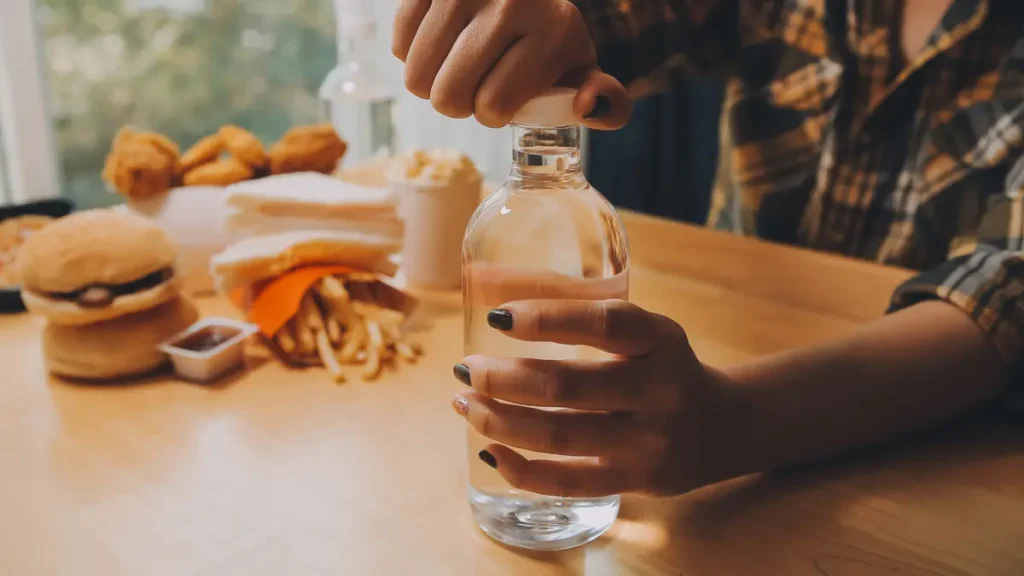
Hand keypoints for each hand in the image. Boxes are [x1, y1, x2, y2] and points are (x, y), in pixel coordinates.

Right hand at [392, 0, 631, 127]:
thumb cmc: (548, 40)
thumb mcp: (582, 69)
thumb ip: (607, 103)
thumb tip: (589, 104)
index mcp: (554, 31)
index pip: (493, 105)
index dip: (492, 114)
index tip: (503, 99)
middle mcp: (510, 1)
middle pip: (449, 95)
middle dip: (458, 104)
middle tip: (475, 86)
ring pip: (417, 76)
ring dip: (433, 84)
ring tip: (457, 68)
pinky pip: (399, 43)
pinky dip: (413, 55)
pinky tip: (440, 44)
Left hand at [451, 299, 742, 497]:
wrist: (725, 425)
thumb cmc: (662, 367)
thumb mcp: (646, 332)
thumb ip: (589, 318)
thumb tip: (495, 302)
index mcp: (660, 339)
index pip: (602, 323)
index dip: (547, 318)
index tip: (497, 316)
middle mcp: (660, 389)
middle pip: (567, 385)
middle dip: (503, 378)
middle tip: (467, 369)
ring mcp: (650, 440)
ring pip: (559, 435)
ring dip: (499, 420)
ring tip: (466, 403)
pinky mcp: (638, 480)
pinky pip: (568, 481)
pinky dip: (521, 468)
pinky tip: (490, 449)